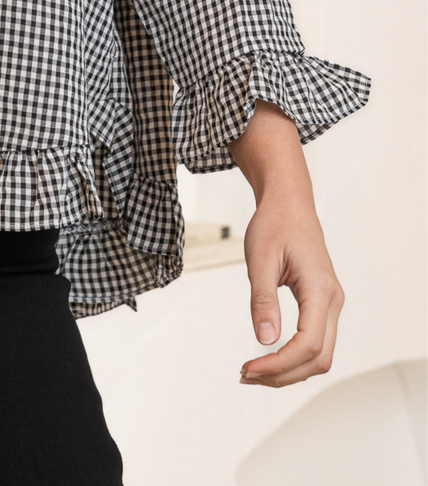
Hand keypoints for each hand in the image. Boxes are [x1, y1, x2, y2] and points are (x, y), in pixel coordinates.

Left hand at [228, 99, 343, 388]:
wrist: (289, 204)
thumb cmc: (274, 224)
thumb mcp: (260, 259)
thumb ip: (263, 299)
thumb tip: (265, 340)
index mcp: (320, 289)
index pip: (308, 344)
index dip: (279, 364)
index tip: (249, 368)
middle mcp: (332, 300)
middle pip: (319, 358)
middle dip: (283, 374)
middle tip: (246, 375)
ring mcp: (330, 303)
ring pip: (320, 354)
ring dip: (288, 370)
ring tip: (252, 371)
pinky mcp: (322, 304)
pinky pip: (315, 341)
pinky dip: (293, 356)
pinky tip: (267, 357)